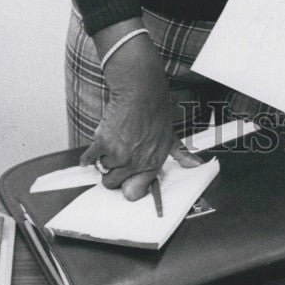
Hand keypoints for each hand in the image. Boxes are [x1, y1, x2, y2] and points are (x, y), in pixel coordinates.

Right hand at [80, 27, 200, 199]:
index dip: (128, 186)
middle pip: (113, 183)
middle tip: (116, 158)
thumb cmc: (156, 111)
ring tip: (113, 142)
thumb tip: (196, 165)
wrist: (140, 91)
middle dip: (112, 173)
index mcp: (152, 163)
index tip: (126, 179)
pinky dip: (88, 156)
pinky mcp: (102, 144)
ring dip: (104, 158)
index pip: (135, 192)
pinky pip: (89, 159)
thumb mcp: (171, 135)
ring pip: (102, 169)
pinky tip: (93, 150)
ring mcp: (118, 154)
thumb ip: (181, 154)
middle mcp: (135, 163)